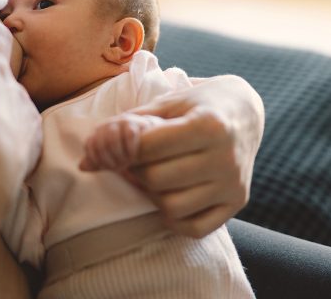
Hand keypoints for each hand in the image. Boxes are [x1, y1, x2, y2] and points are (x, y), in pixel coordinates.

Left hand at [79, 114, 161, 170]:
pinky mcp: (135, 123)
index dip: (96, 159)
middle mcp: (106, 125)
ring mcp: (120, 121)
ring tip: (127, 163)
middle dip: (109, 160)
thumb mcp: (109, 157)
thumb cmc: (124, 149)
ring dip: (119, 155)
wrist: (147, 136)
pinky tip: (134, 155)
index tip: (106, 168)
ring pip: (112, 139)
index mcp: (97, 132)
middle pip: (101, 144)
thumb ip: (95, 162)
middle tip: (119, 168)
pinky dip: (130, 148)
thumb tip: (81, 167)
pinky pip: (129, 135)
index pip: (90, 145)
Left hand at [123, 76, 263, 237]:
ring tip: (155, 175)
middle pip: (156, 179)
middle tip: (136, 160)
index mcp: (208, 124)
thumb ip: (127, 128)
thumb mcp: (166, 103)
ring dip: (152, 194)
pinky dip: (174, 216)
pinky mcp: (237, 202)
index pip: (148, 148)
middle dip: (136, 170)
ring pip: (172, 207)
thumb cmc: (197, 103)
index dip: (123, 150)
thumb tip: (86, 161)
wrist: (244, 111)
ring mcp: (233, 184)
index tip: (119, 146)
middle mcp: (225, 157)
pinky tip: (172, 193)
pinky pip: (194, 228)